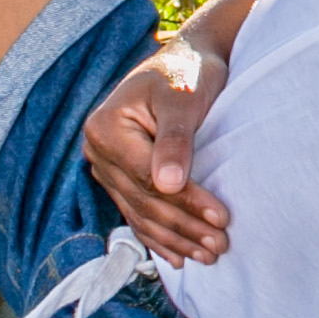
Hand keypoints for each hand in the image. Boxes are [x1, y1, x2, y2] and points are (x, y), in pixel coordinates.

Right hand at [81, 40, 232, 262]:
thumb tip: (168, 186)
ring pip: (140, 212)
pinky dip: (159, 236)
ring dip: (175, 238)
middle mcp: (97, 150)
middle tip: (221, 245)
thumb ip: (175, 140)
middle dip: (184, 226)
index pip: (147, 177)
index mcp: (105, 128)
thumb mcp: (183, 99)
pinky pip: (137, 212)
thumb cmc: (187, 72)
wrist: (185, 60)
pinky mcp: (119, 176)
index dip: (186, 202)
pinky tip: (179, 257)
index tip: (221, 218)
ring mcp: (105, 166)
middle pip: (144, 200)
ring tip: (209, 254)